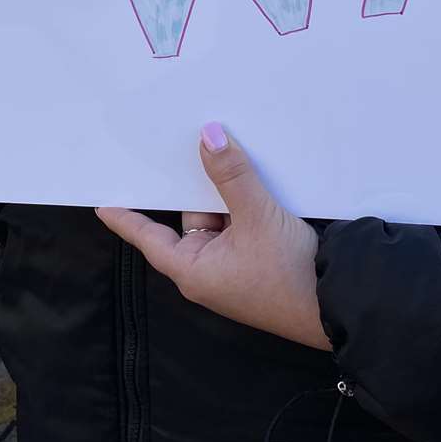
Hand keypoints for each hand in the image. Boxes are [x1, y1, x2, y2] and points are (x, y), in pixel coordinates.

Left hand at [97, 124, 330, 350]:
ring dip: (225, 192)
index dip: (127, 217)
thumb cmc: (289, 274)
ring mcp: (234, 267)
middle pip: (189, 218)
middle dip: (192, 186)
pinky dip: (243, 203)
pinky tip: (253, 176)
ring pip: (219, 218)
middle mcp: (208, 270)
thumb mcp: (258, 216)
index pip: (148, 237)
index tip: (103, 203)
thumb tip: (208, 136)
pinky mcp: (258, 262)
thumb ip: (232, 175)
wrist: (338, 305)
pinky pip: (240, 225)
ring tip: (226, 150)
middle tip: (183, 146)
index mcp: (193, 269)